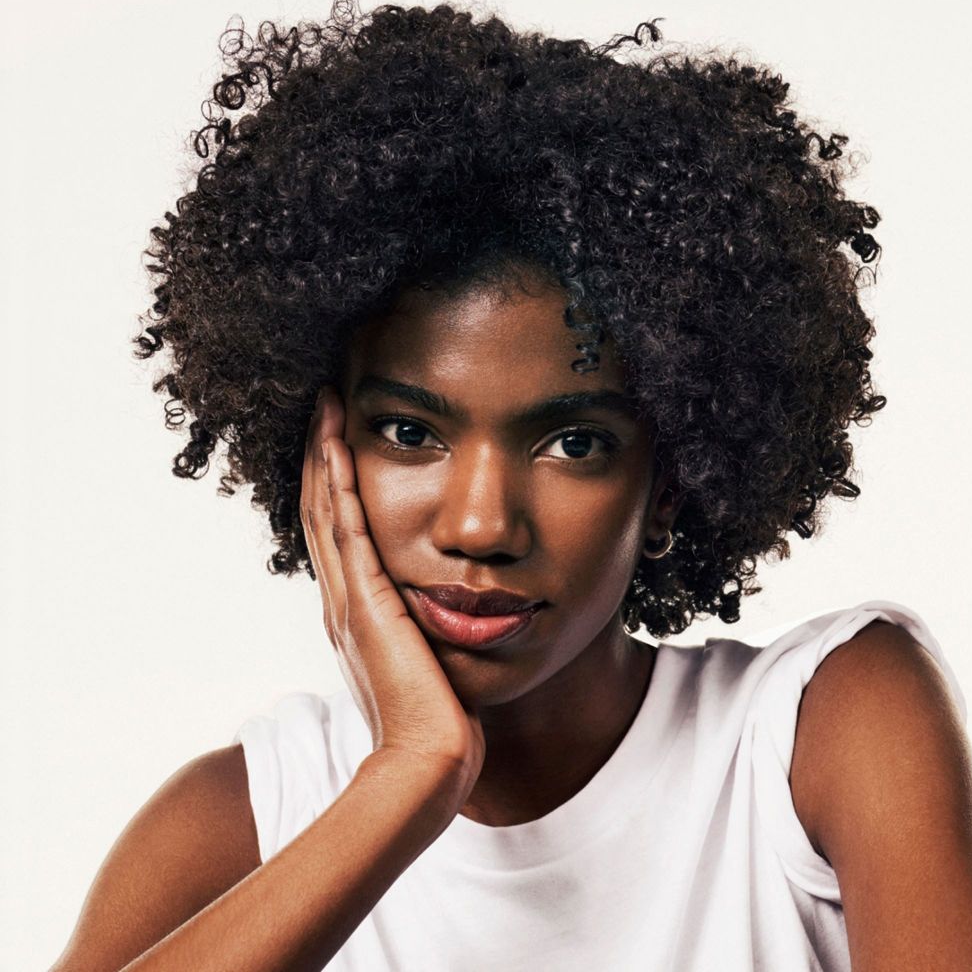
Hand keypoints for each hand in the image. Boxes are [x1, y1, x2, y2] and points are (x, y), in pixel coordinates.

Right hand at [300, 385, 485, 789]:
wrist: (428, 761)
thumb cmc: (438, 721)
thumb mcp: (428, 664)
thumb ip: (427, 633)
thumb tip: (452, 614)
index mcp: (355, 614)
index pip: (336, 534)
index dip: (332, 487)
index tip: (338, 443)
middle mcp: (341, 600)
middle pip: (321, 512)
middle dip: (321, 458)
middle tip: (322, 409)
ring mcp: (348, 600)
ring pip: (326, 510)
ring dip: (325, 456)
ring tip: (325, 409)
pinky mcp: (366, 602)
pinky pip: (346, 529)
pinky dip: (339, 484)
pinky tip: (340, 445)